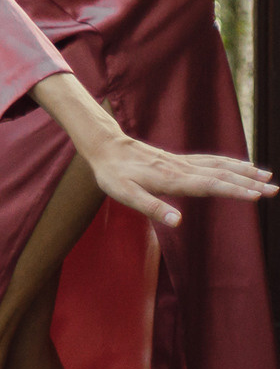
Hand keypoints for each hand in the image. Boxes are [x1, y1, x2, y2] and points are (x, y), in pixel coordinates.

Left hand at [80, 127, 273, 227]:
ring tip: (267, 175)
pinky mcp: (179, 160)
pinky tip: (240, 165)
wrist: (105, 146)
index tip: (257, 195)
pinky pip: (210, 160)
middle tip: (274, 189)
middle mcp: (181, 168)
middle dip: (248, 183)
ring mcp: (182, 162)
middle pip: (221, 175)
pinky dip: (229, 163)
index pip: (210, 185)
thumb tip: (177, 222)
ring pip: (219, 165)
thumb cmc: (113, 174)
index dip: (234, 191)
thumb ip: (151, 208)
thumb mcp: (125, 194)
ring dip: (243, 171)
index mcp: (172, 179)